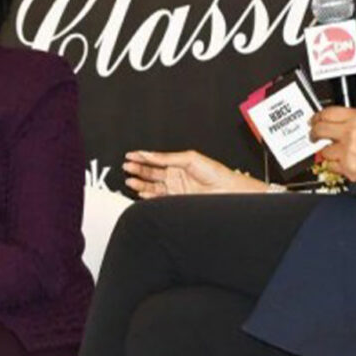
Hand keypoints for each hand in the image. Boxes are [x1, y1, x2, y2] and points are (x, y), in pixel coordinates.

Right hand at [123, 150, 267, 197]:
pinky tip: (141, 192)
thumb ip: (168, 157)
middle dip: (137, 169)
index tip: (130, 155)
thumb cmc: (216, 173)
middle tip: (127, 166)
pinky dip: (148, 196)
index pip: (155, 159)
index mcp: (177, 163)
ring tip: (130, 179)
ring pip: (152, 186)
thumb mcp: (189, 158)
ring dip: (140, 182)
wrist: (228, 191)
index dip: (142, 157)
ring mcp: (174, 189)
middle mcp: (174, 176)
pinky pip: (158, 198)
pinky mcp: (175, 201)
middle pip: (150, 172)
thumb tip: (151, 154)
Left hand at [310, 107, 355, 181]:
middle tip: (314, 134)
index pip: (329, 113)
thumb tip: (343, 121)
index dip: (319, 116)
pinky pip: (332, 166)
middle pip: (320, 130)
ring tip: (336, 151)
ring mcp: (349, 152)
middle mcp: (352, 133)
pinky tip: (344, 162)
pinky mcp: (349, 169)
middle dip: (314, 133)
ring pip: (325, 150)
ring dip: (328, 151)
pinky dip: (336, 165)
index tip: (315, 119)